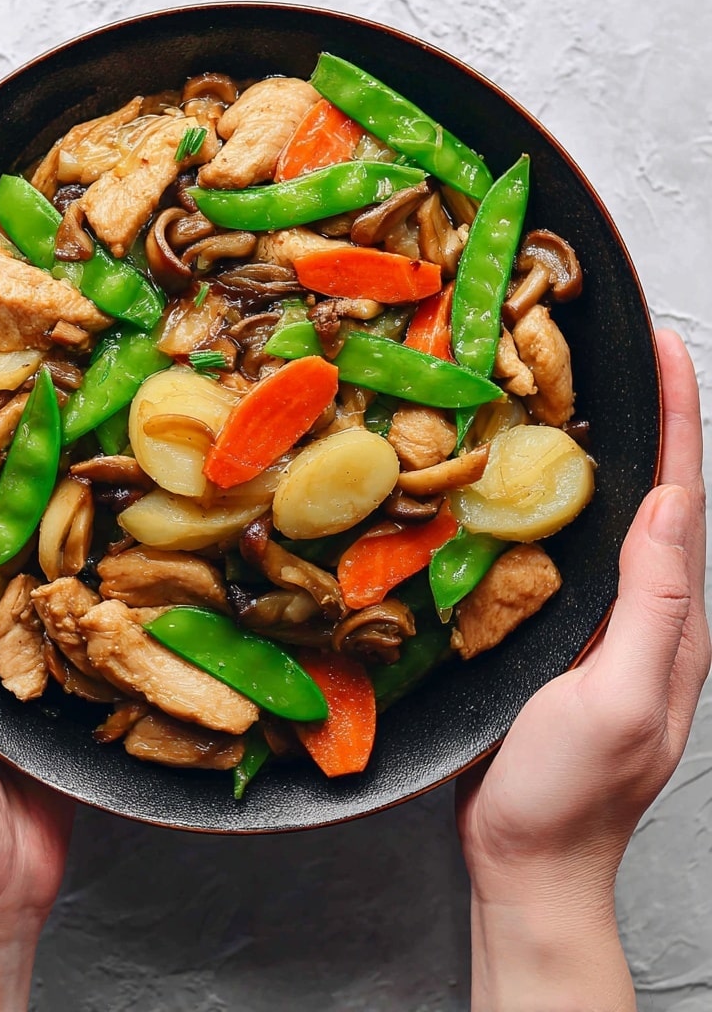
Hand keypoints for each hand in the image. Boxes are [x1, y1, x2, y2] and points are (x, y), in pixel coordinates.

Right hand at [456, 330, 709, 1010]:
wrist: (528, 861)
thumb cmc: (568, 795)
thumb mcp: (619, 703)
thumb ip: (651, 609)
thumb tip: (663, 510)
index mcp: (673, 623)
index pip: (681, 500)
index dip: (679, 421)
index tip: (667, 350)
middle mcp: (651, 616)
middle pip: (660, 496)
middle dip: (656, 418)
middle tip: (632, 350)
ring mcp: (609, 627)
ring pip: (617, 519)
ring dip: (615, 451)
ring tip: (591, 392)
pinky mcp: (566, 637)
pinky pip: (574, 552)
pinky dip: (566, 501)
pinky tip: (537, 480)